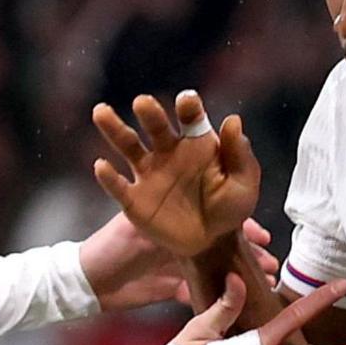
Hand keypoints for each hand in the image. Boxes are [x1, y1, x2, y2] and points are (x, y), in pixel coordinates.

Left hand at [82, 216, 277, 312]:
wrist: (87, 283)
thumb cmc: (110, 247)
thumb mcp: (139, 227)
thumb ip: (166, 223)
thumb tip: (197, 214)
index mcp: (174, 218)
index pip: (215, 218)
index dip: (241, 226)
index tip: (263, 236)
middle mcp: (180, 239)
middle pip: (223, 243)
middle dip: (248, 252)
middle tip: (271, 264)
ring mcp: (178, 264)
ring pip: (218, 267)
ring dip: (239, 275)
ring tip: (263, 283)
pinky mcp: (172, 286)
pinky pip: (202, 290)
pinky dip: (220, 297)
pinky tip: (239, 302)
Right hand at [91, 90, 260, 259]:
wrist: (212, 244)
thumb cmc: (230, 208)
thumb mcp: (244, 184)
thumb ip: (240, 154)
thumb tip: (233, 119)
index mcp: (196, 142)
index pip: (191, 117)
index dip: (188, 106)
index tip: (187, 100)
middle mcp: (168, 151)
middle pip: (155, 126)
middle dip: (150, 113)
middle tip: (143, 103)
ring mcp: (149, 174)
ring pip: (127, 146)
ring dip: (114, 129)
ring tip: (101, 112)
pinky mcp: (135, 199)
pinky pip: (118, 187)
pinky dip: (108, 177)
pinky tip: (102, 166)